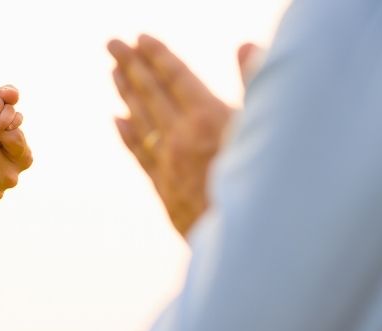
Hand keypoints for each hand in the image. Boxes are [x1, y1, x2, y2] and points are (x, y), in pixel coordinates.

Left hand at [108, 36, 259, 236]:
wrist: (248, 240)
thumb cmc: (269, 184)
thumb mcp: (267, 128)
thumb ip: (254, 83)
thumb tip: (244, 45)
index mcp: (208, 118)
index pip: (176, 77)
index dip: (158, 56)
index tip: (140, 38)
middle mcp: (181, 138)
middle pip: (150, 94)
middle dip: (131, 65)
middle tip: (112, 43)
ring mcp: (169, 164)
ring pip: (141, 121)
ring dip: (126, 93)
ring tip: (113, 71)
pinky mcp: (165, 189)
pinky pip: (140, 154)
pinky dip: (128, 134)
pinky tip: (118, 120)